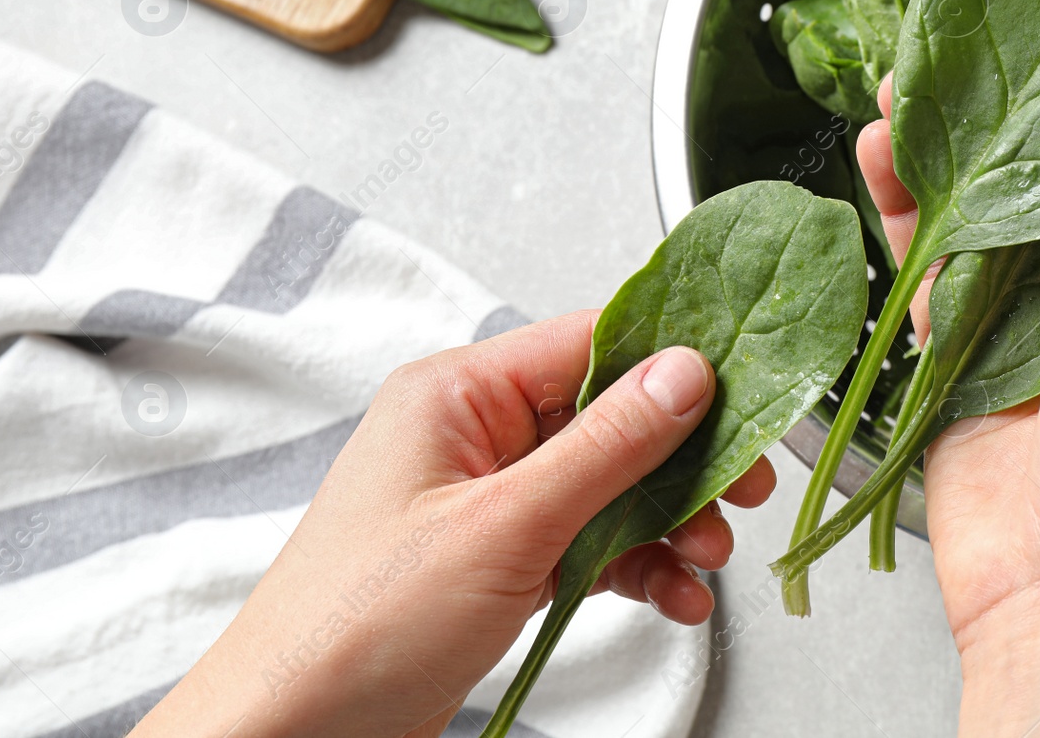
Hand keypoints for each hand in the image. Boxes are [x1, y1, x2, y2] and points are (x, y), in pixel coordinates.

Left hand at [130, 312, 774, 737]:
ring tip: (707, 556)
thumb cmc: (357, 626)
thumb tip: (682, 375)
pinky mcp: (499, 557)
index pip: (589, 341)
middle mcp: (474, 435)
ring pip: (608, 485)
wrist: (295, 733)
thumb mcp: (505, 526)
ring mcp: (488, 499)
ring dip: (668, 520)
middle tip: (744, 485)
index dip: (673, 361)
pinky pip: (590, 541)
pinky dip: (637, 566)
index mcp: (458, 394)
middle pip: (609, 416)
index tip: (741, 388)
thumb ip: (604, 446)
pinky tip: (673, 594)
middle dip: (682, 458)